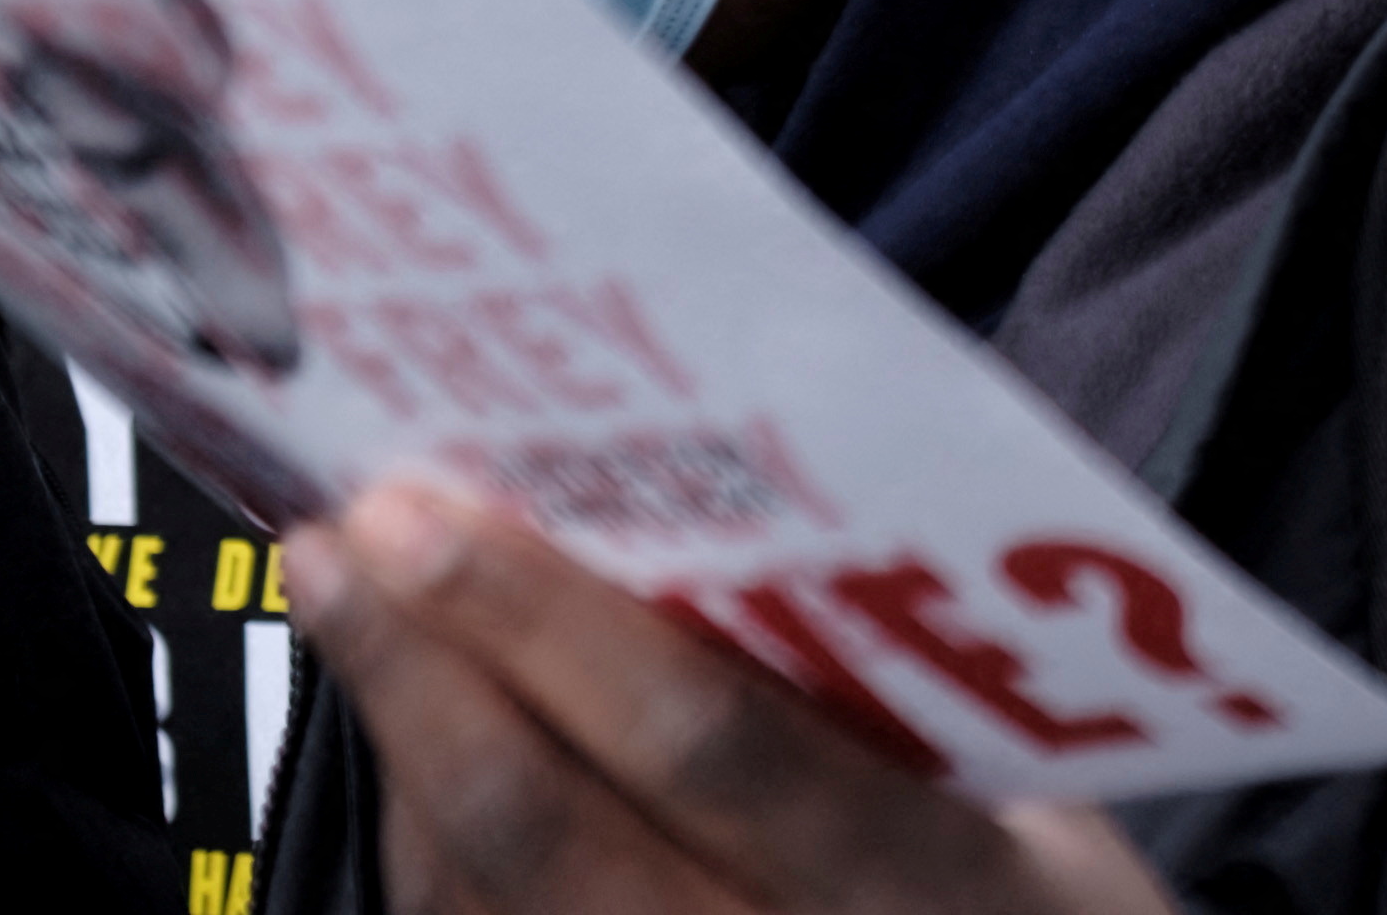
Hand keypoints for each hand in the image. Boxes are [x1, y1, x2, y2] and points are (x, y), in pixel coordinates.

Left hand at [292, 480, 1171, 914]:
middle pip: (545, 828)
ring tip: (352, 600)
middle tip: (348, 535)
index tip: (449, 510)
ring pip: (474, 892)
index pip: (710, 744)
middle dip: (424, 667)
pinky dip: (419, 823)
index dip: (556, 627)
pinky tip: (411, 724)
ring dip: (398, 735)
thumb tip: (703, 514)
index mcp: (909, 882)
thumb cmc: (1036, 905)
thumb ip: (888, 683)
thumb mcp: (1037, 788)